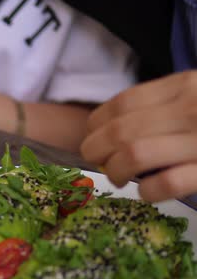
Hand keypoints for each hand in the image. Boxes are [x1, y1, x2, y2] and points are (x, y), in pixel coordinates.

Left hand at [81, 71, 196, 201]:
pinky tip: (148, 192)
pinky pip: (168, 183)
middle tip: (100, 162)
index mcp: (183, 86)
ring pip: (135, 155)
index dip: (96, 124)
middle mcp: (190, 110)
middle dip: (97, 151)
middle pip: (120, 131)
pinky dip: (149, 190)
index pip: (122, 103)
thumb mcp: (196, 94)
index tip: (92, 138)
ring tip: (119, 178)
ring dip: (116, 171)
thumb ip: (164, 104)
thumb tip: (110, 132)